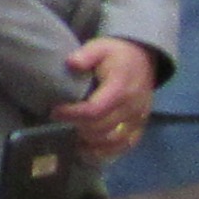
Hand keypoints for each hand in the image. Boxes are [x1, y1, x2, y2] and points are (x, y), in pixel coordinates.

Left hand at [56, 35, 159, 161]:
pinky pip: (126, 145)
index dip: (73, 114)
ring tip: (72, 135)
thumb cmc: (116, 54)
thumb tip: (71, 63)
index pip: (95, 110)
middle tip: (60, 122)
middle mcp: (132, 107)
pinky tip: (89, 149)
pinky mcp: (140, 126)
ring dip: (91, 142)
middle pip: (103, 128)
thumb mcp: (100, 47)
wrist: (143, 59)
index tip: (55, 111)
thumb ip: (86, 55)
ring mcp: (138, 119)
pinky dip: (107, 151)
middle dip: (78, 127)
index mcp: (120, 88)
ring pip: (114, 141)